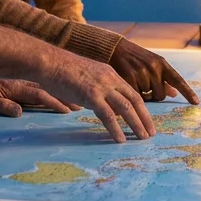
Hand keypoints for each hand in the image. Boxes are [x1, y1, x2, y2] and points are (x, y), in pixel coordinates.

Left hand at [0, 74, 75, 117]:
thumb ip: (0, 105)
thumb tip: (18, 112)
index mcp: (15, 88)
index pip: (39, 96)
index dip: (54, 103)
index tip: (68, 111)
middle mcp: (22, 83)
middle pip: (49, 90)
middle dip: (66, 98)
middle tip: (84, 105)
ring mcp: (22, 82)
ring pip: (48, 88)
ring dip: (63, 95)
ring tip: (80, 102)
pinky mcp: (20, 84)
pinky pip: (42, 87)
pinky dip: (55, 91)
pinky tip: (64, 95)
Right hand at [38, 52, 155, 142]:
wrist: (49, 62)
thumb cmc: (62, 71)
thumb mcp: (87, 77)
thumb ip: (98, 90)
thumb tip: (103, 108)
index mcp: (110, 74)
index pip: (132, 92)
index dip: (142, 108)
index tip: (147, 121)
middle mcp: (110, 79)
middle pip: (134, 100)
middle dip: (145, 118)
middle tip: (151, 133)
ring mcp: (101, 86)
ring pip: (126, 107)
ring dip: (136, 124)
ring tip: (142, 138)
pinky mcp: (90, 95)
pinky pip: (107, 115)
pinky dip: (116, 128)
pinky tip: (120, 139)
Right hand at [109, 39, 199, 104]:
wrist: (116, 49)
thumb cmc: (137, 59)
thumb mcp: (152, 64)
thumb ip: (163, 79)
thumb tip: (174, 93)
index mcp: (162, 64)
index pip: (178, 80)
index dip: (188, 92)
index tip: (196, 102)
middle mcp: (154, 67)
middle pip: (161, 95)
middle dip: (154, 96)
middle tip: (146, 88)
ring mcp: (141, 72)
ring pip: (148, 97)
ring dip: (143, 95)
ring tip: (136, 82)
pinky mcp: (129, 77)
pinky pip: (136, 96)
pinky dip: (133, 95)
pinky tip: (129, 85)